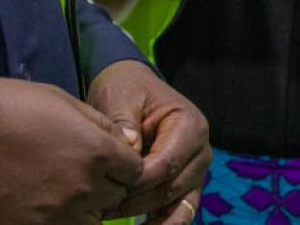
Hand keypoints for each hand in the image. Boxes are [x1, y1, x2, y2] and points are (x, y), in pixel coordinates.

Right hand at [0, 76, 143, 223]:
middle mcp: (83, 186)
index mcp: (98, 151)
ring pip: (93, 220)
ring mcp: (55, 212)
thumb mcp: (67, 102)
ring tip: (68, 189)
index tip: (112, 159)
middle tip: (87, 172)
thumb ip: (102, 126)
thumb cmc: (10, 107)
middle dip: (109, 184)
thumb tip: (123, 142)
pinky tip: (47, 203)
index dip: (126, 164)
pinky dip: (63, 220)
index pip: (135, 171)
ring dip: (88, 208)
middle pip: (116, 196)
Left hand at [87, 61, 210, 222]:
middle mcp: (201, 150)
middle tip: (98, 209)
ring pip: (176, 205)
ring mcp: (197, 170)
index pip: (165, 164)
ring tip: (111, 218)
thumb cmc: (127, 90)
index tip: (103, 189)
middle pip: (170, 188)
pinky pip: (179, 212)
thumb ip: (123, 121)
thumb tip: (128, 148)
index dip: (135, 182)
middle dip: (134, 203)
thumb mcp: (121, 96)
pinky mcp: (187, 184)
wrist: (133, 89)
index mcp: (191, 125)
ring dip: (147, 220)